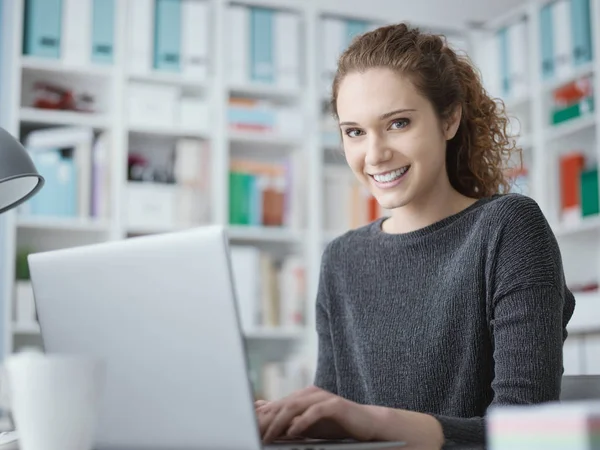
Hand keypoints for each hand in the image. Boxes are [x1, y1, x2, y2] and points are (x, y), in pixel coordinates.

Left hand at [256, 386, 385, 443]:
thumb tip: (264, 421)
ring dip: (279, 423)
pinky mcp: (335, 404)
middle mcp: (310, 394)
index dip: (260, 418)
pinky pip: (315, 411)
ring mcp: (322, 397)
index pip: (276, 406)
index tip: (246, 430)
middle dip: (265, 421)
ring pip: (295, 407)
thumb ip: (288, 422)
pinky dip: (302, 422)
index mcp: (301, 397)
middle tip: (252, 434)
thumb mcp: (308, 426)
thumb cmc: (336, 426)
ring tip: (268, 437)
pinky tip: (292, 432)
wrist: (367, 424)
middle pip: (282, 405)